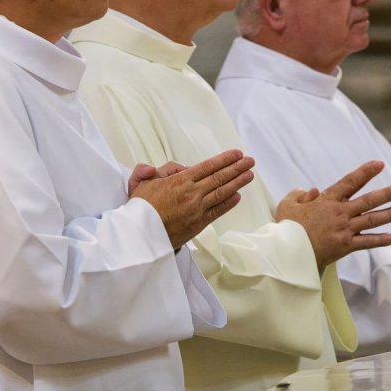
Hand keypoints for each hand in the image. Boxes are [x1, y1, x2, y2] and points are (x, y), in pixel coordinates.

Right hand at [131, 149, 254, 249]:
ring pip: (222, 192)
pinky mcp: (198, 224)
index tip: (237, 154)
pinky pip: (218, 211)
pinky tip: (238, 196)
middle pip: (219, 177)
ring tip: (249, 175)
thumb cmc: (139, 209)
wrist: (140, 236)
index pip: (207, 166)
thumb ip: (154, 170)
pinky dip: (229, 203)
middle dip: (237, 168)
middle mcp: (191, 193)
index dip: (224, 159)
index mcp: (179, 180)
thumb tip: (172, 167)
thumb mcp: (140, 183)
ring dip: (238, 183)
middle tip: (250, 161)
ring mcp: (197, 209)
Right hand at [275, 160, 390, 270]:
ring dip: (390, 214)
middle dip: (387, 194)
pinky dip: (379, 240)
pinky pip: (366, 242)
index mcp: (327, 200)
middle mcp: (339, 213)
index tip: (379, 164)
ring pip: (372, 220)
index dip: (365, 172)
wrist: (288, 251)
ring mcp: (344, 229)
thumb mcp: (287, 205)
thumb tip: (310, 190)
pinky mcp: (344, 246)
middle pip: (368, 201)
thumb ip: (299, 195)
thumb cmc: (286, 228)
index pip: (350, 182)